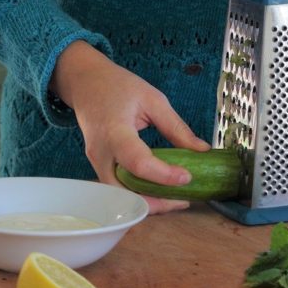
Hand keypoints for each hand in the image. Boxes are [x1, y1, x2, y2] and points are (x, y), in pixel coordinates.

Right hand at [51, 41, 209, 213]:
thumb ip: (176, 127)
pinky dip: (138, 197)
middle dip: (155, 203)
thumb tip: (201, 150)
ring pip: (120, 198)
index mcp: (114, 131)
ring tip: (175, 199)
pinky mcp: (99, 168)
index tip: (187, 177)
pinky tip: (159, 192)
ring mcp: (97, 164)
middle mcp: (101, 154)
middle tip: (183, 200)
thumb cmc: (117, 87)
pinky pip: (118, 190)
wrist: (86, 84)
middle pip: (124, 192)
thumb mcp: (153, 100)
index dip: (163, 175)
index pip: (138, 162)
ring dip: (147, 204)